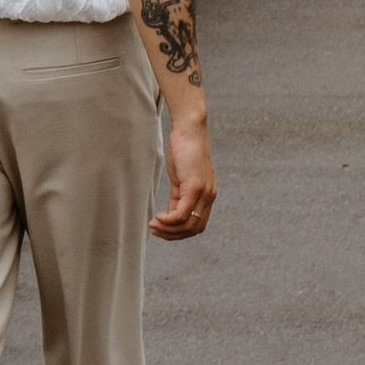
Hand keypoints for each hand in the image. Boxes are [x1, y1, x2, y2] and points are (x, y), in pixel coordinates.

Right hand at [150, 109, 214, 239]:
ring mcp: (204, 192)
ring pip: (188, 225)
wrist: (190, 129)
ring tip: (154, 225)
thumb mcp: (181, 178)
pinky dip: (168, 220)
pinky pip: (182, 213)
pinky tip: (158, 217)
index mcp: (207, 196)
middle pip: (194, 229)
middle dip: (173, 235)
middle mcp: (209, 197)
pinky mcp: (195, 186)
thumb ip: (179, 197)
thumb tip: (171, 214)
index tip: (162, 230)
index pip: (197, 225)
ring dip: (169, 230)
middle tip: (155, 231)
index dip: (179, 233)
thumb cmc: (184, 150)